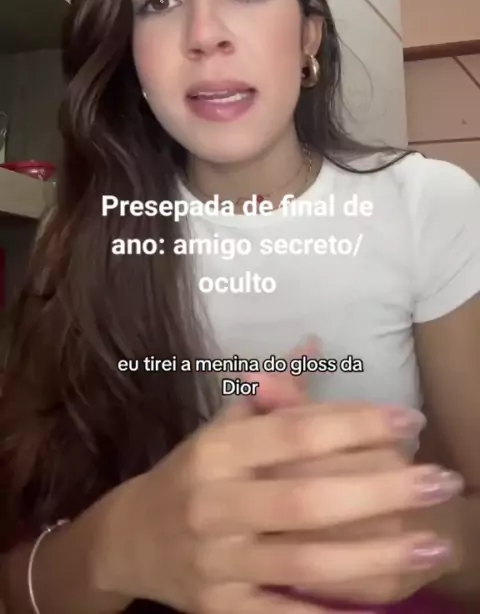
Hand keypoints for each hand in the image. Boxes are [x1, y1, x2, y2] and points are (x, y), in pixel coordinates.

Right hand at [96, 381, 458, 613]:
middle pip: (305, 497)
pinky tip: (380, 604)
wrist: (130, 539)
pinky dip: (326, 612)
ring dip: (375, 554)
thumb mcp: (222, 426)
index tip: (409, 419)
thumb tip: (315, 344)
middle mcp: (214, 503)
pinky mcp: (219, 608)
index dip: (353, 424)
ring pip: (303, 560)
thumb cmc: (191, 474)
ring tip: (434, 542)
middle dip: (379, 489)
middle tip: (441, 479)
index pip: (293, 433)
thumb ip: (272, 391)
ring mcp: (217, 561)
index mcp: (216, 450)